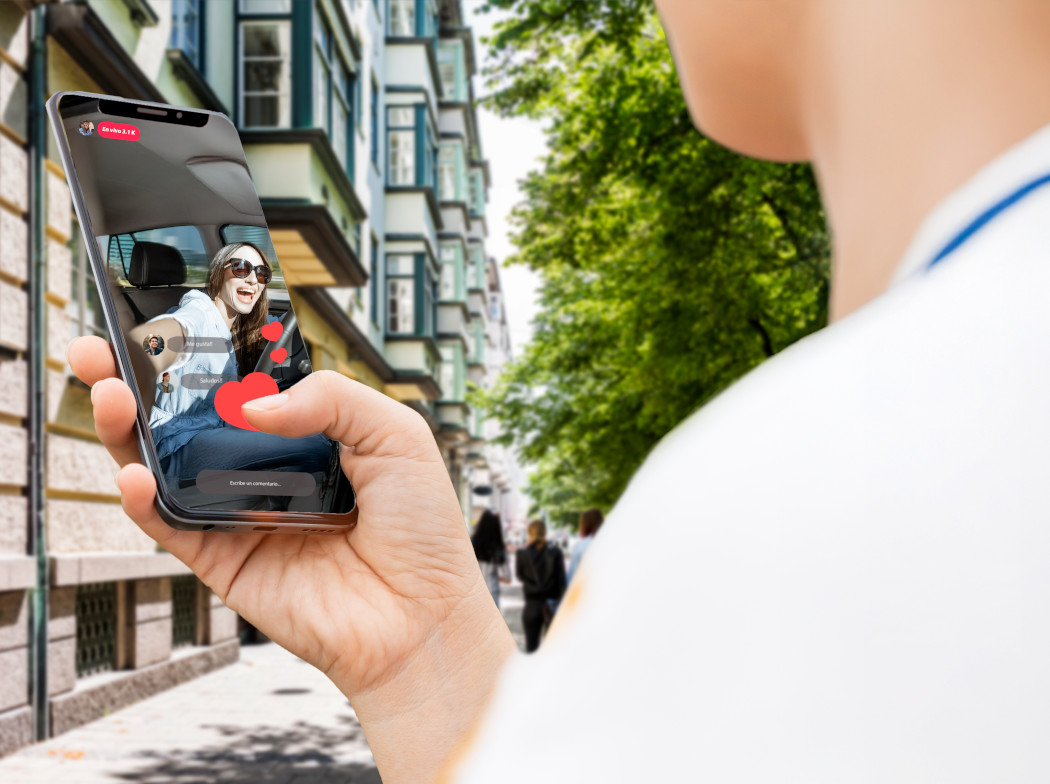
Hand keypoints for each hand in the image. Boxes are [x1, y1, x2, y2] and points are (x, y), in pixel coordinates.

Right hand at [68, 336, 516, 782]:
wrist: (421, 615)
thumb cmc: (420, 527)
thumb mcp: (395, 433)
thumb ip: (330, 398)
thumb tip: (250, 405)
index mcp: (307, 433)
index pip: (242, 384)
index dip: (203, 356)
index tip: (164, 324)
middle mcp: (267, 470)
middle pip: (191, 420)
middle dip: (143, 383)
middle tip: (103, 348)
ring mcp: (241, 514)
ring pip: (168, 467)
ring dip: (129, 430)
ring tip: (110, 392)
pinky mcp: (225, 561)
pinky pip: (173, 526)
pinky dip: (145, 500)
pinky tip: (136, 472)